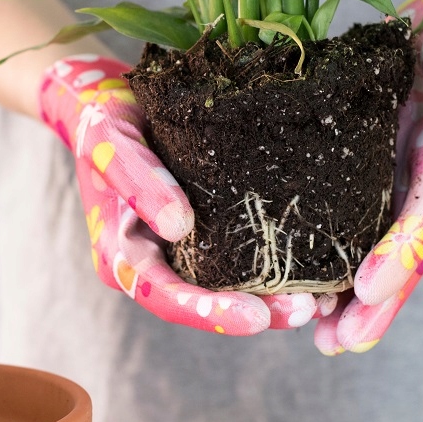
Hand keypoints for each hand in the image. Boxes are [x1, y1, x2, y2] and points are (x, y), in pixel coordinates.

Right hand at [40, 55, 320, 334]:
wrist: (107, 104)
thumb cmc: (103, 121)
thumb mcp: (110, 141)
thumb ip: (136, 179)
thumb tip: (178, 226)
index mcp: (121, 256)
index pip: (164, 296)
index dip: (207, 313)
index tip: (255, 317)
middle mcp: (151, 263)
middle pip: (202, 304)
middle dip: (254, 313)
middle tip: (306, 310)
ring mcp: (178, 251)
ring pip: (225, 289)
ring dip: (270, 299)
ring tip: (319, 300)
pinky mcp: (204, 232)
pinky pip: (237, 260)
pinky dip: (271, 268)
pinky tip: (312, 270)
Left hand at [314, 0, 422, 354]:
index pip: (421, 213)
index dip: (398, 253)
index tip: (369, 288)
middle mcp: (420, 184)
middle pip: (405, 255)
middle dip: (378, 304)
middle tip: (341, 343)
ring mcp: (398, 190)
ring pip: (382, 258)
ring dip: (359, 306)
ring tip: (327, 343)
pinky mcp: (372, 186)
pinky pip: (357, 239)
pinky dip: (340, 276)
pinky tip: (314, 307)